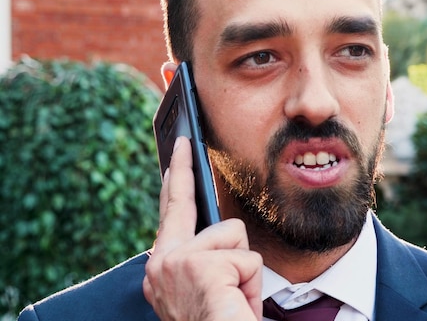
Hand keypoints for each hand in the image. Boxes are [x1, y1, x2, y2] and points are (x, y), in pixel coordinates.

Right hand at [143, 137, 262, 320]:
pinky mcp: (199, 266)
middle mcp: (160, 263)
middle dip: (183, 167)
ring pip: (233, 236)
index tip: (177, 151)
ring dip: (244, 270)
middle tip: (183, 136)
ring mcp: (176, 263)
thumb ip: (210, 255)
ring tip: (234, 299)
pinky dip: (252, 284)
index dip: (174, 178)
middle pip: (181, 201)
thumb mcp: (211, 287)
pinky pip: (247, 259)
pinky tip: (237, 304)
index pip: (171, 213)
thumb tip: (227, 228)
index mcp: (163, 268)